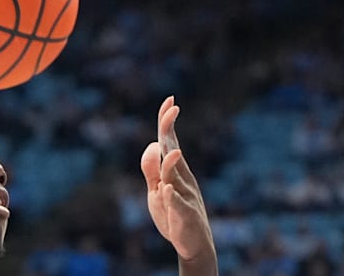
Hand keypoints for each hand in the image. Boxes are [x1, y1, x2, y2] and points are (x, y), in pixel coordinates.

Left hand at [140, 96, 214, 261]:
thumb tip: (152, 144)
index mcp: (174, 170)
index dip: (167, 122)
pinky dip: (172, 197)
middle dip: (169, 130)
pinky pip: (177, 204)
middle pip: (172, 150)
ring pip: (173, 175)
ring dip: (170, 162)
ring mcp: (184, 195)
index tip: (170, 100)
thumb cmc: (173, 213)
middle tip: (172, 109)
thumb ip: (150, 168)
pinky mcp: (184, 214)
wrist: (193, 242)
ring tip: (169, 148)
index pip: (169, 141)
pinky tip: (167, 191)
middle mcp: (182, 177)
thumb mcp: (156, 189)